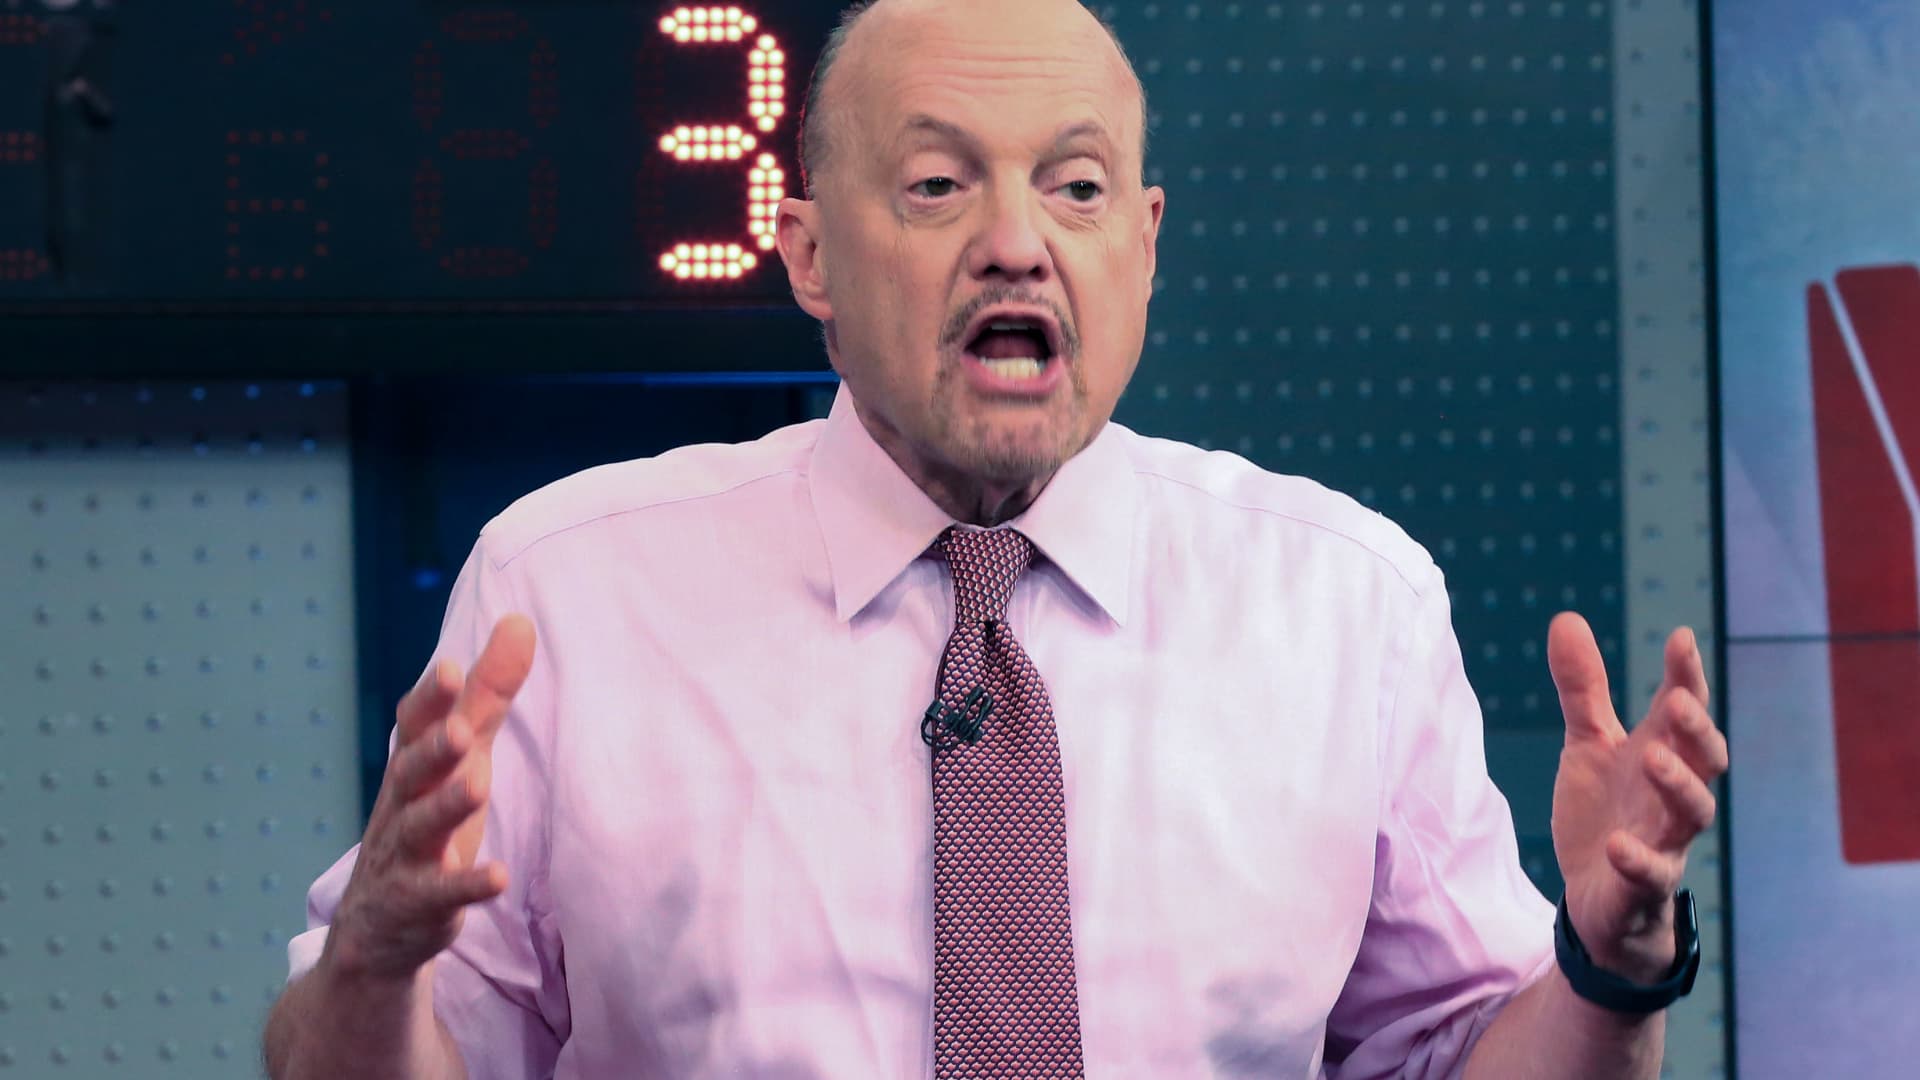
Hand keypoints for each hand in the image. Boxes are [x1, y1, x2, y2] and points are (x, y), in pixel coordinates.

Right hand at [324, 615, 537, 982]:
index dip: (429, 699)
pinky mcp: (418, 906)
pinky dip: (467, 886)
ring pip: (421, 829)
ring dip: (447, 806)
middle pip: (412, 771)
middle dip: (433, 747)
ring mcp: (405, 857)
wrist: (375, 931)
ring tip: (477, 785)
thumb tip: (521, 622)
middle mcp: (402, 805)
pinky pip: (440, 896)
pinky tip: (497, 876)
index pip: (413, 726)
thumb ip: (487, 696)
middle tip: (460, 729)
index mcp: (412, 766)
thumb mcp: (459, 759)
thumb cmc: (425, 822)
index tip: (448, 667)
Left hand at [1547, 612, 1727, 982]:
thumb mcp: (1589, 745)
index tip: (1679, 638)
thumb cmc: (1606, 813)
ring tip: (1652, 758)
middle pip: (1704, 761)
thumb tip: (1566, 617)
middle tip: (1675, 702)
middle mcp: (1672, 796)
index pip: (1683, 712)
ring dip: (1678, 786)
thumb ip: (1583, 689)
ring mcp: (1663, 841)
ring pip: (1691, 815)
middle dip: (1696, 731)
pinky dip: (1640, 860)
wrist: (1597, 900)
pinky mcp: (1641, 886)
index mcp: (1661, 755)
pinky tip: (1619, 843)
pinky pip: (1652, 875)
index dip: (1686, 676)